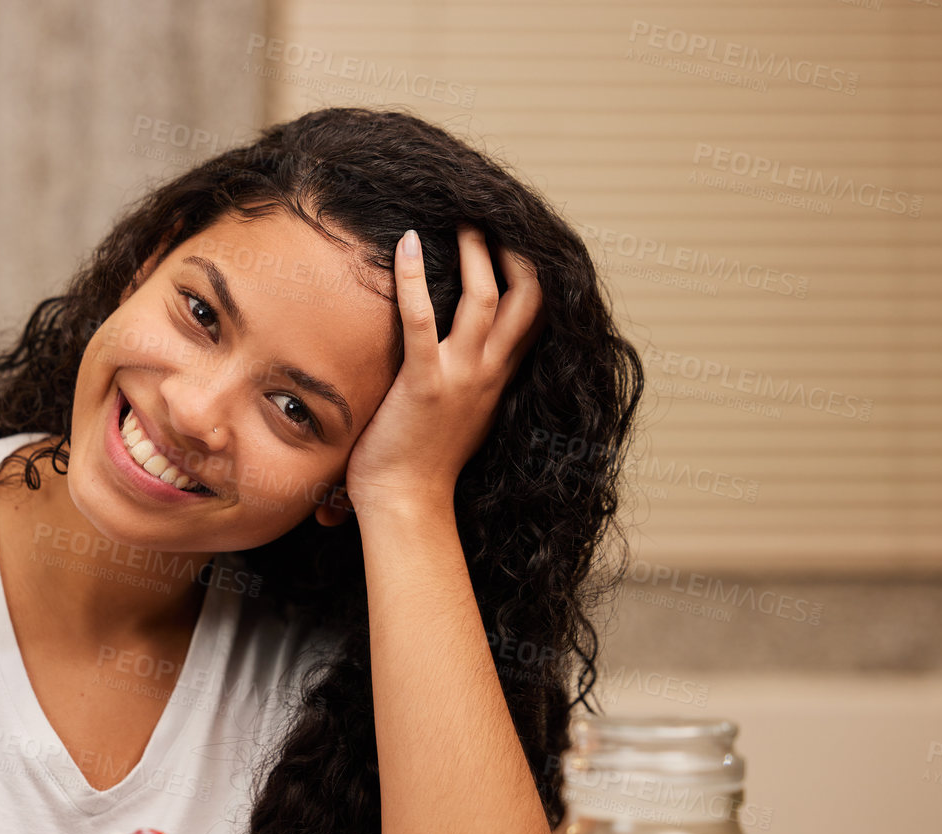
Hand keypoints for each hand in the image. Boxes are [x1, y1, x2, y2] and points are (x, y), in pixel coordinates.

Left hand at [337, 225, 543, 518]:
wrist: (407, 505)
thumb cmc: (422, 466)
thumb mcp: (460, 417)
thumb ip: (467, 385)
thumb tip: (456, 362)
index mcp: (499, 379)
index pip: (536, 317)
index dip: (534, 275)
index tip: (518, 244)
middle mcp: (489, 373)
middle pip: (527, 298)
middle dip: (516, 253)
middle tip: (492, 221)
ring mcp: (461, 377)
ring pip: (485, 298)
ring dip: (476, 253)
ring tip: (461, 221)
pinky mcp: (424, 383)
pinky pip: (422, 318)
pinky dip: (413, 277)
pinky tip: (404, 244)